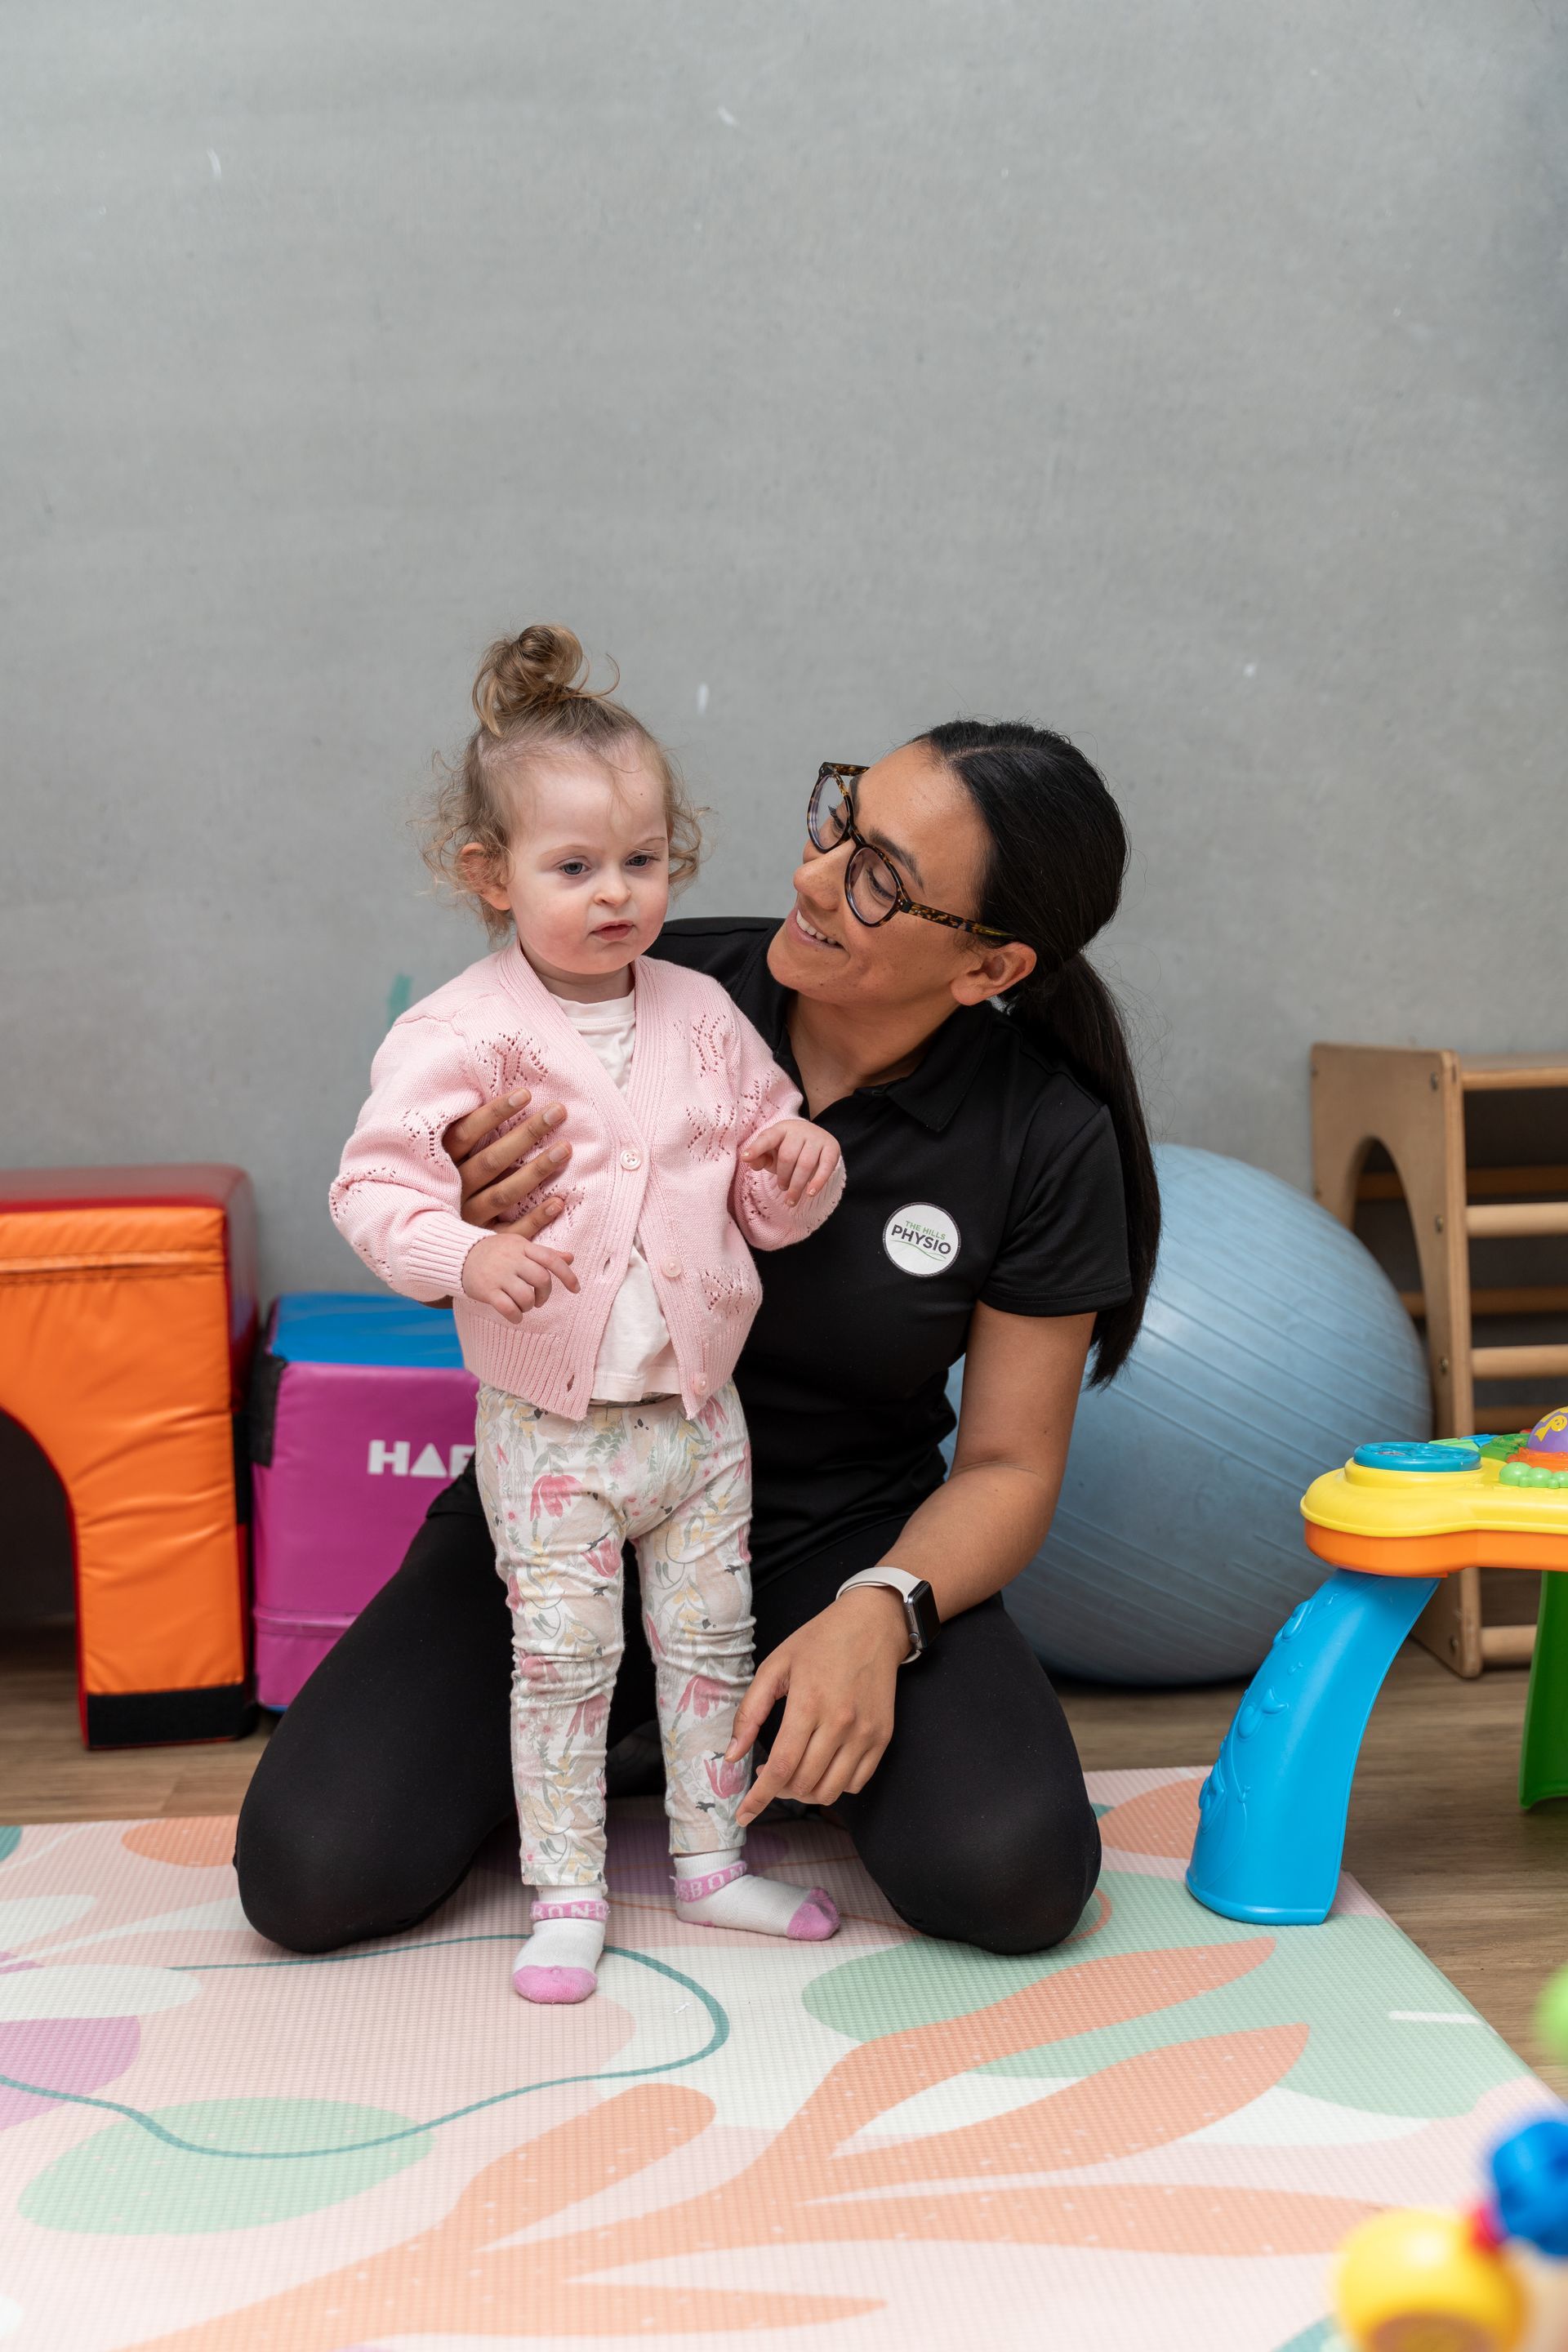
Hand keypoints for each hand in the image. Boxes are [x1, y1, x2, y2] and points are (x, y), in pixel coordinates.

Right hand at [445, 1088, 572, 1235]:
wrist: (430, 1244)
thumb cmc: (447, 1185)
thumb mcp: (449, 1158)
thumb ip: (469, 1133)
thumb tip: (509, 1098)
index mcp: (442, 1166)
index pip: (466, 1134)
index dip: (493, 1113)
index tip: (525, 1094)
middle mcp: (453, 1191)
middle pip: (491, 1160)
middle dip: (527, 1134)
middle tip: (558, 1112)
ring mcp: (468, 1217)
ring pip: (504, 1193)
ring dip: (536, 1171)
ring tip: (565, 1149)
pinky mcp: (483, 1241)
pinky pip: (512, 1232)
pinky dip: (535, 1218)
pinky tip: (559, 1201)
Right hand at [460, 1230, 578, 1323]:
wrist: (458, 1254)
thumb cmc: (495, 1252)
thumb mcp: (519, 1246)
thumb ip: (544, 1253)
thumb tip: (571, 1257)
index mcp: (522, 1246)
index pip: (551, 1259)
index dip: (567, 1275)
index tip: (576, 1289)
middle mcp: (512, 1259)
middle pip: (542, 1279)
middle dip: (545, 1294)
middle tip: (539, 1300)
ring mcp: (499, 1274)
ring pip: (526, 1296)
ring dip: (529, 1306)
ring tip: (523, 1306)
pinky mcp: (486, 1290)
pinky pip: (508, 1308)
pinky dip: (516, 1316)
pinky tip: (515, 1316)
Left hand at [727, 1586, 905, 1824]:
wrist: (873, 1625)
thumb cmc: (820, 1641)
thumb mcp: (775, 1666)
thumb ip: (750, 1712)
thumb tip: (731, 1755)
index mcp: (809, 1703)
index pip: (780, 1767)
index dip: (759, 1797)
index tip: (743, 1814)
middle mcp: (841, 1723)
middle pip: (804, 1784)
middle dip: (779, 1791)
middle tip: (768, 1774)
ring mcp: (865, 1733)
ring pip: (830, 1791)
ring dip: (805, 1793)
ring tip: (793, 1773)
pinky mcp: (883, 1737)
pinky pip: (856, 1782)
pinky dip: (834, 1786)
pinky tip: (821, 1767)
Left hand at [739, 1117, 840, 1206]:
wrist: (815, 1141)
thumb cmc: (788, 1150)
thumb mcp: (771, 1153)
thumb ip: (759, 1157)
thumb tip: (749, 1160)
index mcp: (781, 1129)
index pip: (768, 1138)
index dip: (756, 1148)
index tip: (746, 1158)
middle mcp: (800, 1130)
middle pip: (788, 1156)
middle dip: (783, 1177)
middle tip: (782, 1188)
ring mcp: (817, 1138)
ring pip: (806, 1164)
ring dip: (797, 1185)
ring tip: (791, 1198)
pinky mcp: (832, 1148)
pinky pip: (826, 1167)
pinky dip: (818, 1182)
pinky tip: (810, 1193)